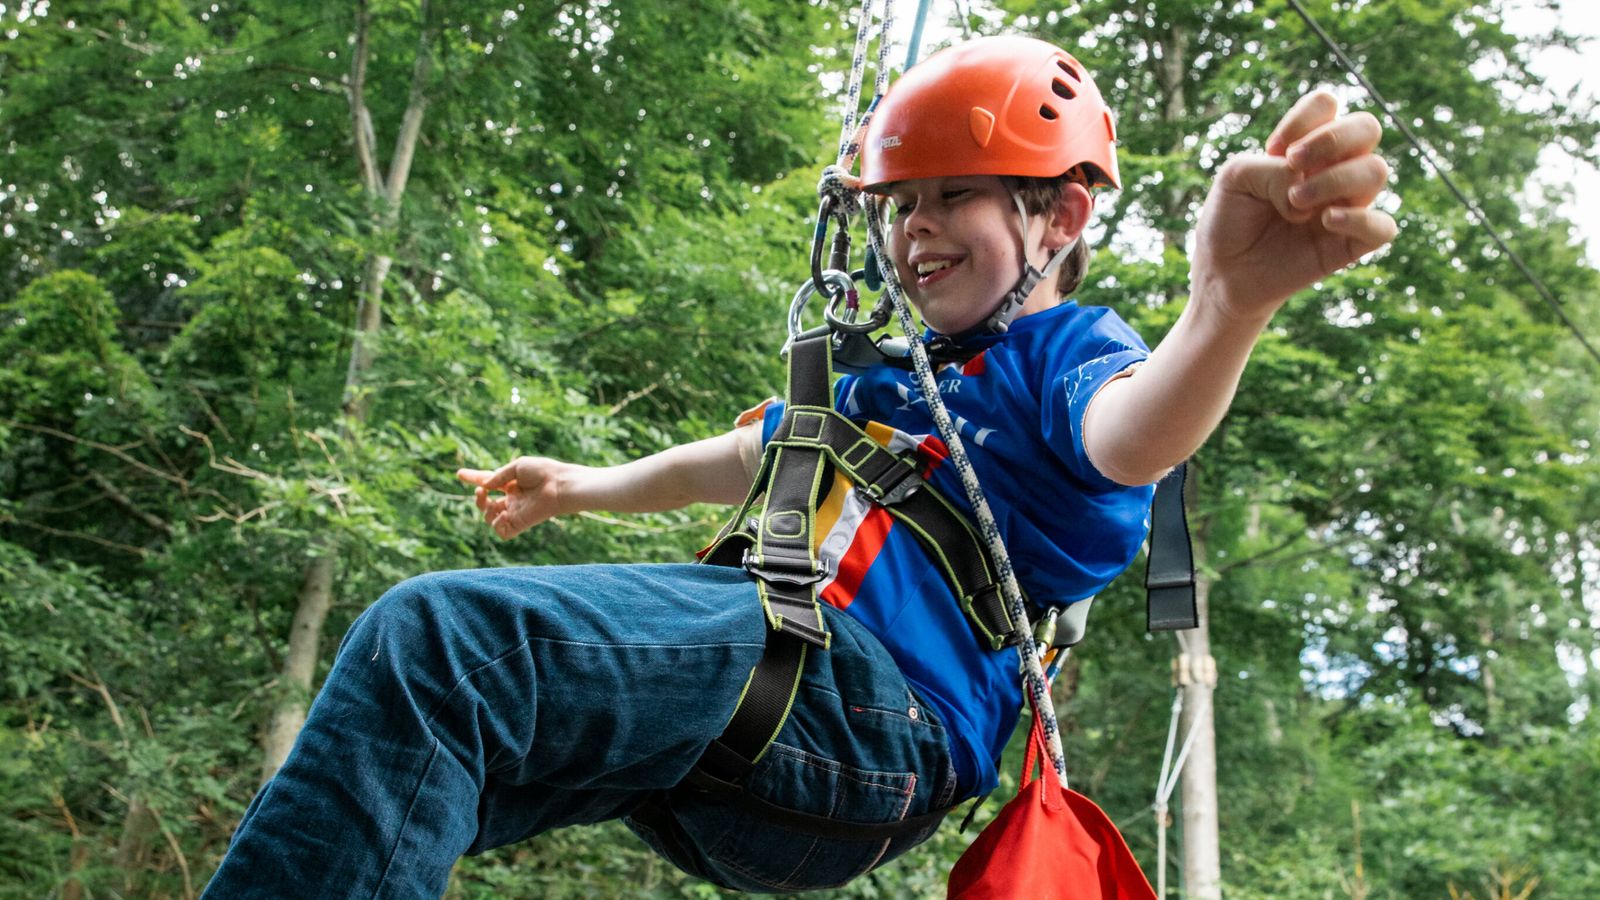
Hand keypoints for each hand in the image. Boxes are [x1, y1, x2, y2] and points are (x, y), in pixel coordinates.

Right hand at [455, 457, 570, 539]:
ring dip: (484, 510)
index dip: (474, 478)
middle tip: (480, 491)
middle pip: (486, 504)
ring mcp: (515, 512)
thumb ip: (498, 476)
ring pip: (490, 518)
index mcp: (511, 483)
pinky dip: (496, 525)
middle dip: (478, 499)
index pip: (488, 482)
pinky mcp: (520, 523)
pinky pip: (502, 532)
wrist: (559, 485)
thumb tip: (484, 486)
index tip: (459, 473)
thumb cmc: (543, 472)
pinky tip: (502, 515)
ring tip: (491, 503)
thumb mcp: (517, 467)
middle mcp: (511, 499)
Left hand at [1190, 90, 1397, 321]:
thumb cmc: (1229, 221)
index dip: (1304, 119)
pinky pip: (1384, 227)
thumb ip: (1270, 167)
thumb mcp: (1234, 179)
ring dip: (1333, 180)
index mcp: (1306, 147)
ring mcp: (1347, 205)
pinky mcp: (1352, 244)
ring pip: (1375, 171)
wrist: (1223, 274)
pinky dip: (1358, 219)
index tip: (1274, 149)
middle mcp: (1334, 169)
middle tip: (1293, 163)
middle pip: (1367, 127)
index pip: (1328, 105)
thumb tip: (1306, 183)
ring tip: (1295, 204)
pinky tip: (1325, 221)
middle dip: (1331, 139)